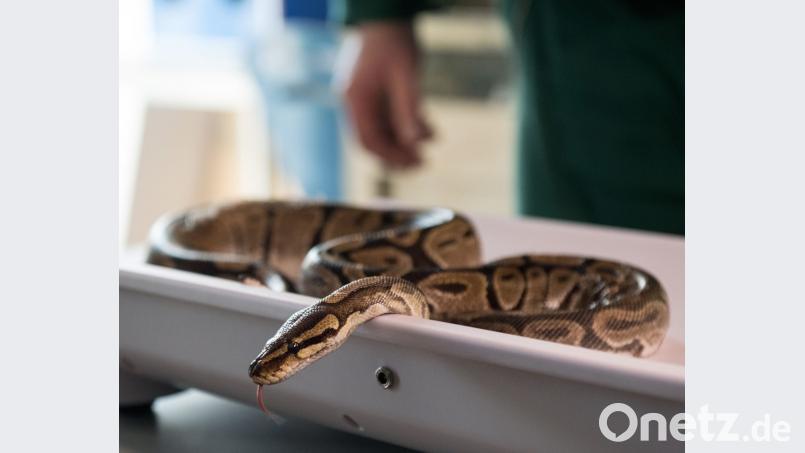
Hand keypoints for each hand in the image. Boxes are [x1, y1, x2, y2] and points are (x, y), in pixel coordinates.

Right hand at [343, 22, 432, 167]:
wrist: (387, 15)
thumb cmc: (395, 42)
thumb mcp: (406, 76)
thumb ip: (409, 110)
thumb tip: (416, 143)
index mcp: (356, 100)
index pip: (369, 140)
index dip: (392, 156)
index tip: (416, 162)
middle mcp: (355, 102)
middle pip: (372, 140)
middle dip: (397, 154)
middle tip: (423, 162)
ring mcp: (362, 98)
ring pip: (381, 130)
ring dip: (404, 141)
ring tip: (430, 144)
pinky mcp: (373, 93)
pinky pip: (387, 117)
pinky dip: (405, 126)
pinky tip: (428, 130)